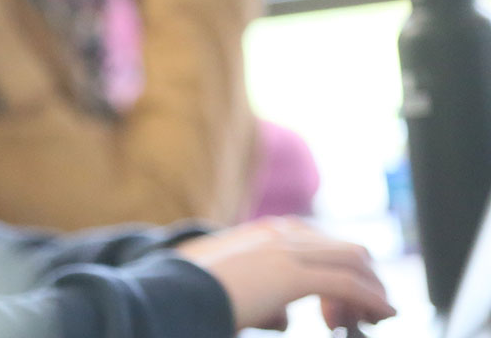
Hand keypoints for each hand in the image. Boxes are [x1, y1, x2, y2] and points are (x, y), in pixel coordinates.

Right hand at [175, 216, 395, 330]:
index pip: (322, 244)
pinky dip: (372, 300)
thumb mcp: (233, 291)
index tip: (337, 307)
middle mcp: (279, 235)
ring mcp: (285, 251)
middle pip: (348, 250)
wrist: (172, 295)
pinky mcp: (291, 274)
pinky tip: (382, 314)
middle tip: (364, 314)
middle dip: (366, 280)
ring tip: (374, 318)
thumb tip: (284, 319)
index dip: (341, 272)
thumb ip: (263, 300)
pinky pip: (348, 284)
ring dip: (372, 291)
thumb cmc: (194, 298)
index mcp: (264, 234)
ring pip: (354, 262)